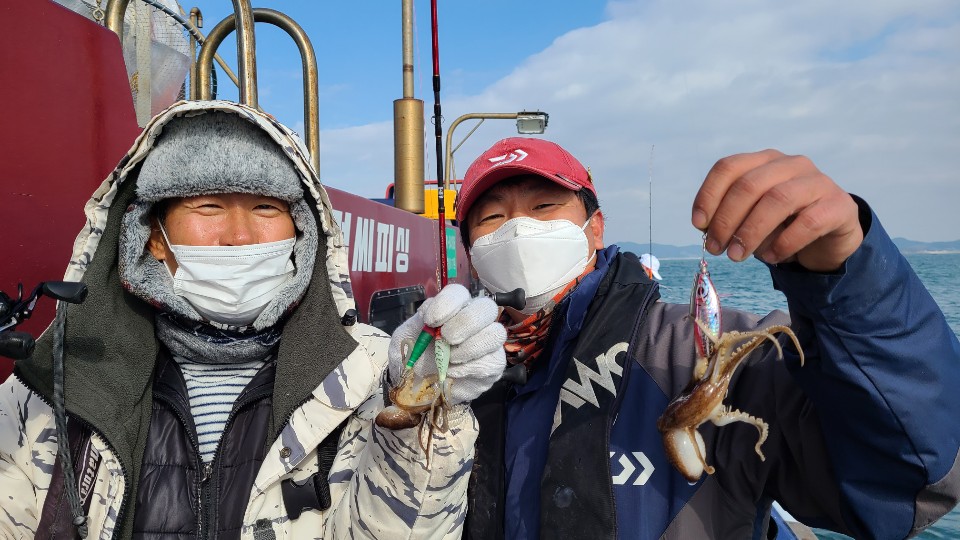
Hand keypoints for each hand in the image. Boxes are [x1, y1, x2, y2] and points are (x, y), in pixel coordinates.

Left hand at [388, 284, 505, 404]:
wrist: (416, 388)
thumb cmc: (414, 358)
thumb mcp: (405, 339)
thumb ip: (416, 322)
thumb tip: (429, 310)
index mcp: (453, 309)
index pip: (459, 293)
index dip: (447, 303)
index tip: (430, 321)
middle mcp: (475, 321)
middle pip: (487, 307)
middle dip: (465, 322)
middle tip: (446, 338)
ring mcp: (488, 343)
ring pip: (496, 334)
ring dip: (470, 347)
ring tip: (449, 359)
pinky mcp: (493, 365)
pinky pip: (493, 361)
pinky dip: (470, 368)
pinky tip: (453, 372)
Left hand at [691, 149, 863, 271]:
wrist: (829, 239)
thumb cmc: (782, 225)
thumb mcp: (751, 218)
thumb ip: (731, 218)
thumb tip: (707, 229)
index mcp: (764, 161)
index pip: (729, 167)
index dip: (709, 195)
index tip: (698, 225)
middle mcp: (790, 164)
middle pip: (749, 184)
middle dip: (726, 219)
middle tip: (716, 248)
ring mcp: (817, 181)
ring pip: (777, 199)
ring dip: (751, 231)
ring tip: (737, 256)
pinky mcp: (839, 205)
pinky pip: (808, 222)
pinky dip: (784, 243)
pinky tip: (772, 258)